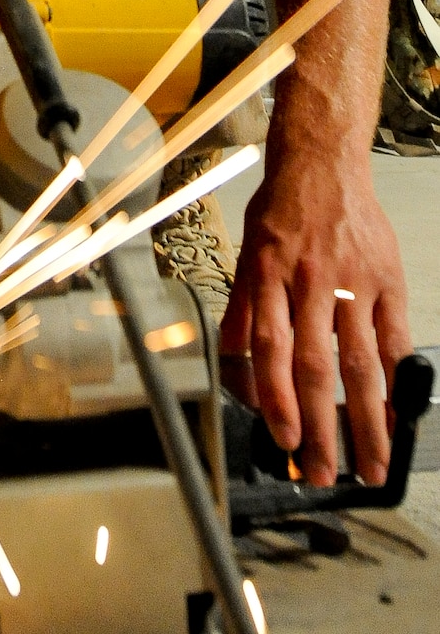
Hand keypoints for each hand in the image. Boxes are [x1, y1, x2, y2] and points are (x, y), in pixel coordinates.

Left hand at [221, 155, 411, 486]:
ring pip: (360, 361)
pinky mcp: (388, 279)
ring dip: (367, 418)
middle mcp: (311, 281)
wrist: (324, 162)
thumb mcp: (247, 253)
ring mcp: (355, 281)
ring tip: (373, 462)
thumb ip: (244, 312)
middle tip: (325, 472)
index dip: (278, 398)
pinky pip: (395, 339)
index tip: (286, 440)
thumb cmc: (282, 211)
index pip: (272, 348)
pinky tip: (399, 415)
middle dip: (322, 426)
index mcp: (269, 276)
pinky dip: (398, 381)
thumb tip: (235, 367)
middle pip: (317, 365)